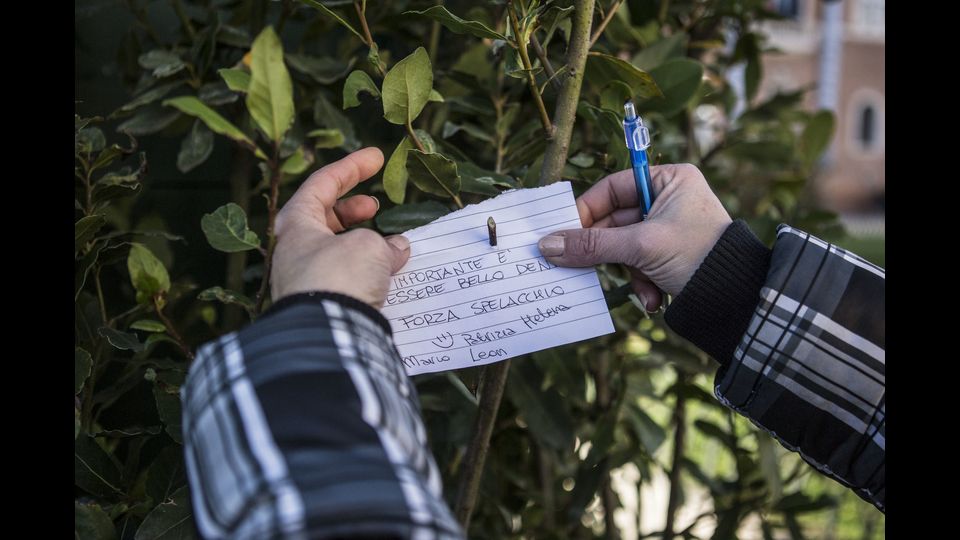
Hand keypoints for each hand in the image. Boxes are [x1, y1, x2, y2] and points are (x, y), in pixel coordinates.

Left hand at [271, 147, 410, 307]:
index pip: (321, 184)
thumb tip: (396, 248)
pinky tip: (386, 275)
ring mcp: (305, 281)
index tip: (376, 156)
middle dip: (351, 209)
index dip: (351, 167)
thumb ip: (383, 242)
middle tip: (375, 205)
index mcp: (296, 224)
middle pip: (322, 219)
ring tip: (392, 246)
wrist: (327, 335)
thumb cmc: (340, 277)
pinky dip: (365, 270)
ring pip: (336, 251)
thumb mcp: (369, 246)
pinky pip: (343, 278)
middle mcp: (295, 251)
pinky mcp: (319, 305)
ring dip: (365, 244)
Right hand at [538, 164, 730, 309]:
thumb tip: (548, 246)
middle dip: (608, 252)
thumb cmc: (697, 256)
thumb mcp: (641, 247)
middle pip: (614, 222)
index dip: (586, 212)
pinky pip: (640, 263)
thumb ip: (593, 245)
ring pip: (625, 247)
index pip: (612, 189)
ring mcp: (669, 228)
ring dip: (629, 272)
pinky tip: (655, 298)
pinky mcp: (670, 255)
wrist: (739, 298)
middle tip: (580, 266)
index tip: (563, 235)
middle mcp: (669, 199)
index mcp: (669, 180)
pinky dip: (642, 282)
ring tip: (643, 287)